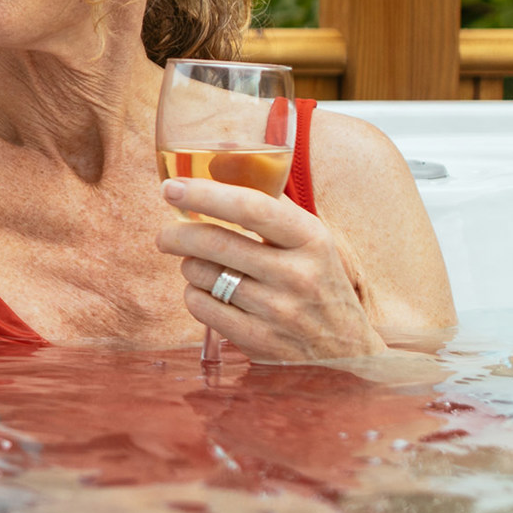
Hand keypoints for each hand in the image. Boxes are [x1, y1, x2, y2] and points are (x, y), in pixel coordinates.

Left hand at [156, 178, 389, 362]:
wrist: (346, 350)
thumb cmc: (319, 283)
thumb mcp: (311, 241)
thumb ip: (271, 206)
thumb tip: (220, 162)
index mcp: (311, 239)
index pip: (251, 208)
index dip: (205, 193)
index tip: (171, 187)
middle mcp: (297, 274)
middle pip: (215, 243)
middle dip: (177, 234)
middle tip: (165, 235)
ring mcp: (277, 311)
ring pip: (201, 274)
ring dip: (189, 266)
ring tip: (203, 267)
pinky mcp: (258, 341)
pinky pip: (201, 306)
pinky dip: (195, 294)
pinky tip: (210, 293)